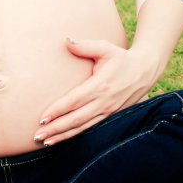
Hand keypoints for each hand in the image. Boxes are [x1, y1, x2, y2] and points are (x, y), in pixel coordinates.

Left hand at [34, 38, 158, 146]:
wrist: (145, 70)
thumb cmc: (121, 58)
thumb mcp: (106, 48)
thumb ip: (85, 45)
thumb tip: (66, 41)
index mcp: (100, 86)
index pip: (74, 101)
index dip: (57, 110)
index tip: (42, 117)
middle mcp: (104, 102)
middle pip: (76, 119)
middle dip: (56, 129)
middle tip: (37, 135)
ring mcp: (108, 112)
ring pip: (82, 128)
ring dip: (63, 136)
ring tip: (46, 142)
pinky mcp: (110, 116)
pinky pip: (90, 128)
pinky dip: (76, 135)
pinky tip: (62, 139)